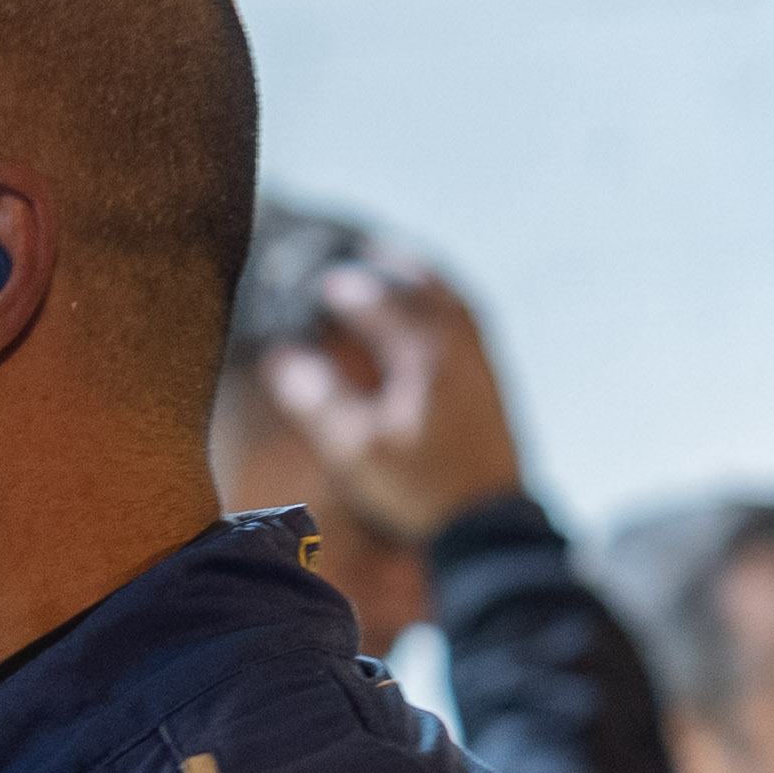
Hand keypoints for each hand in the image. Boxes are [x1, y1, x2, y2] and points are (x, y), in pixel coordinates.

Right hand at [261, 262, 523, 546]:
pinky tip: (434, 317)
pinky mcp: (490, 383)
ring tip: (399, 266)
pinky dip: (444, 304)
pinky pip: (465, 322)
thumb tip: (282, 361)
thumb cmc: (422, 486)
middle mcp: (458, 343)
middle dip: (387, 266)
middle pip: (421, 285)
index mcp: (424, 350)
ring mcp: (479, 361)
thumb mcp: (357, 449)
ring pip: (450, 299)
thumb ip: (319, 401)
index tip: (314, 282)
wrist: (488, 522)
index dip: (342, 289)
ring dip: (422, 278)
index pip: (376, 301)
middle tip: (361, 250)